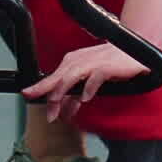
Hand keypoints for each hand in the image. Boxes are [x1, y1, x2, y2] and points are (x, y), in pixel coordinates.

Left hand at [21, 43, 147, 121]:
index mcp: (73, 62)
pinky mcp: (107, 66)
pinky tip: (85, 98)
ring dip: (62, 89)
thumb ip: (75, 94)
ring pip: (72, 75)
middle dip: (45, 89)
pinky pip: (95, 77)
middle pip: (58, 76)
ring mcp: (93, 62)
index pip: (53, 76)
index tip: (27, 96)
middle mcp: (80, 60)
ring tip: (55, 102)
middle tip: (34, 100)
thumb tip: (62, 109)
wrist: (134, 52)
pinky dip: (89, 87)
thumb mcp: (89, 80)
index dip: (40, 87)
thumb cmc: (111, 65)